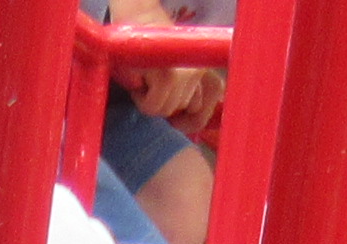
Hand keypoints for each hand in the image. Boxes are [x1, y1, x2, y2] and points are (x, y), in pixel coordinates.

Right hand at [100, 0, 221, 123]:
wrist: (134, 16)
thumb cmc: (148, 49)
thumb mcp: (172, 69)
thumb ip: (185, 92)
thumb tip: (182, 123)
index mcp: (204, 66)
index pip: (212, 99)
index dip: (196, 116)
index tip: (179, 121)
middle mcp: (200, 69)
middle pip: (185, 110)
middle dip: (166, 105)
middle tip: (152, 86)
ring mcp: (186, 73)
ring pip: (167, 110)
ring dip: (151, 101)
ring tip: (145, 80)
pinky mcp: (168, 76)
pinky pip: (154, 106)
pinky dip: (142, 99)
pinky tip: (139, 81)